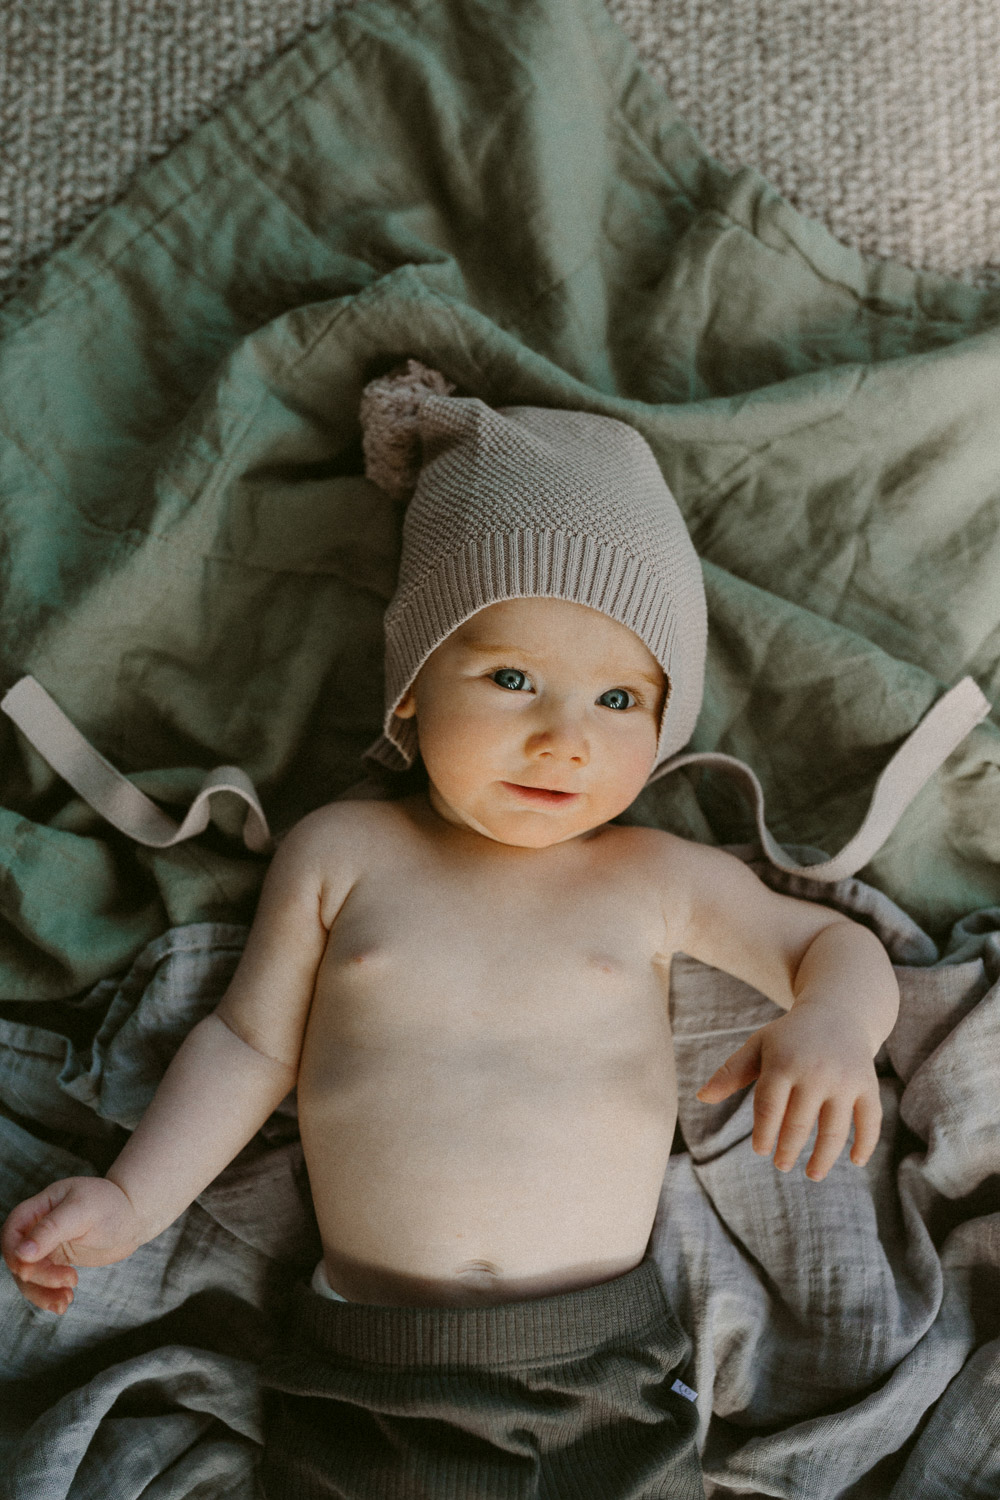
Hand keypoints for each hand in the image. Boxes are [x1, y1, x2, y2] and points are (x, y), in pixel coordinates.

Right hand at [1, 1176, 143, 1314]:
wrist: (134, 1217)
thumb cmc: (111, 1205)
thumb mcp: (83, 1211)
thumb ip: (51, 1229)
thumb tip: (21, 1253)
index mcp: (40, 1207)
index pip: (12, 1232)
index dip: (14, 1254)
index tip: (30, 1270)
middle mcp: (38, 1227)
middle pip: (19, 1259)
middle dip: (38, 1276)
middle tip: (70, 1280)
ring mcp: (46, 1246)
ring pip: (28, 1276)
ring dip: (42, 1292)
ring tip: (66, 1300)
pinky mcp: (57, 1262)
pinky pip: (43, 1283)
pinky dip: (50, 1295)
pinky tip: (65, 1302)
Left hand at [696, 1004, 882, 1179]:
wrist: (837, 1012)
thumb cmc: (789, 1037)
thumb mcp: (758, 1046)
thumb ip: (731, 1072)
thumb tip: (701, 1097)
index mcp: (783, 1062)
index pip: (769, 1107)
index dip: (763, 1133)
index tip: (760, 1150)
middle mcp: (815, 1071)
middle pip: (798, 1123)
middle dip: (788, 1150)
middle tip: (782, 1165)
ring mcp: (844, 1079)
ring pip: (833, 1130)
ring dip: (823, 1158)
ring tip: (811, 1174)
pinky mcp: (867, 1085)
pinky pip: (870, 1120)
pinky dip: (866, 1144)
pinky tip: (856, 1161)